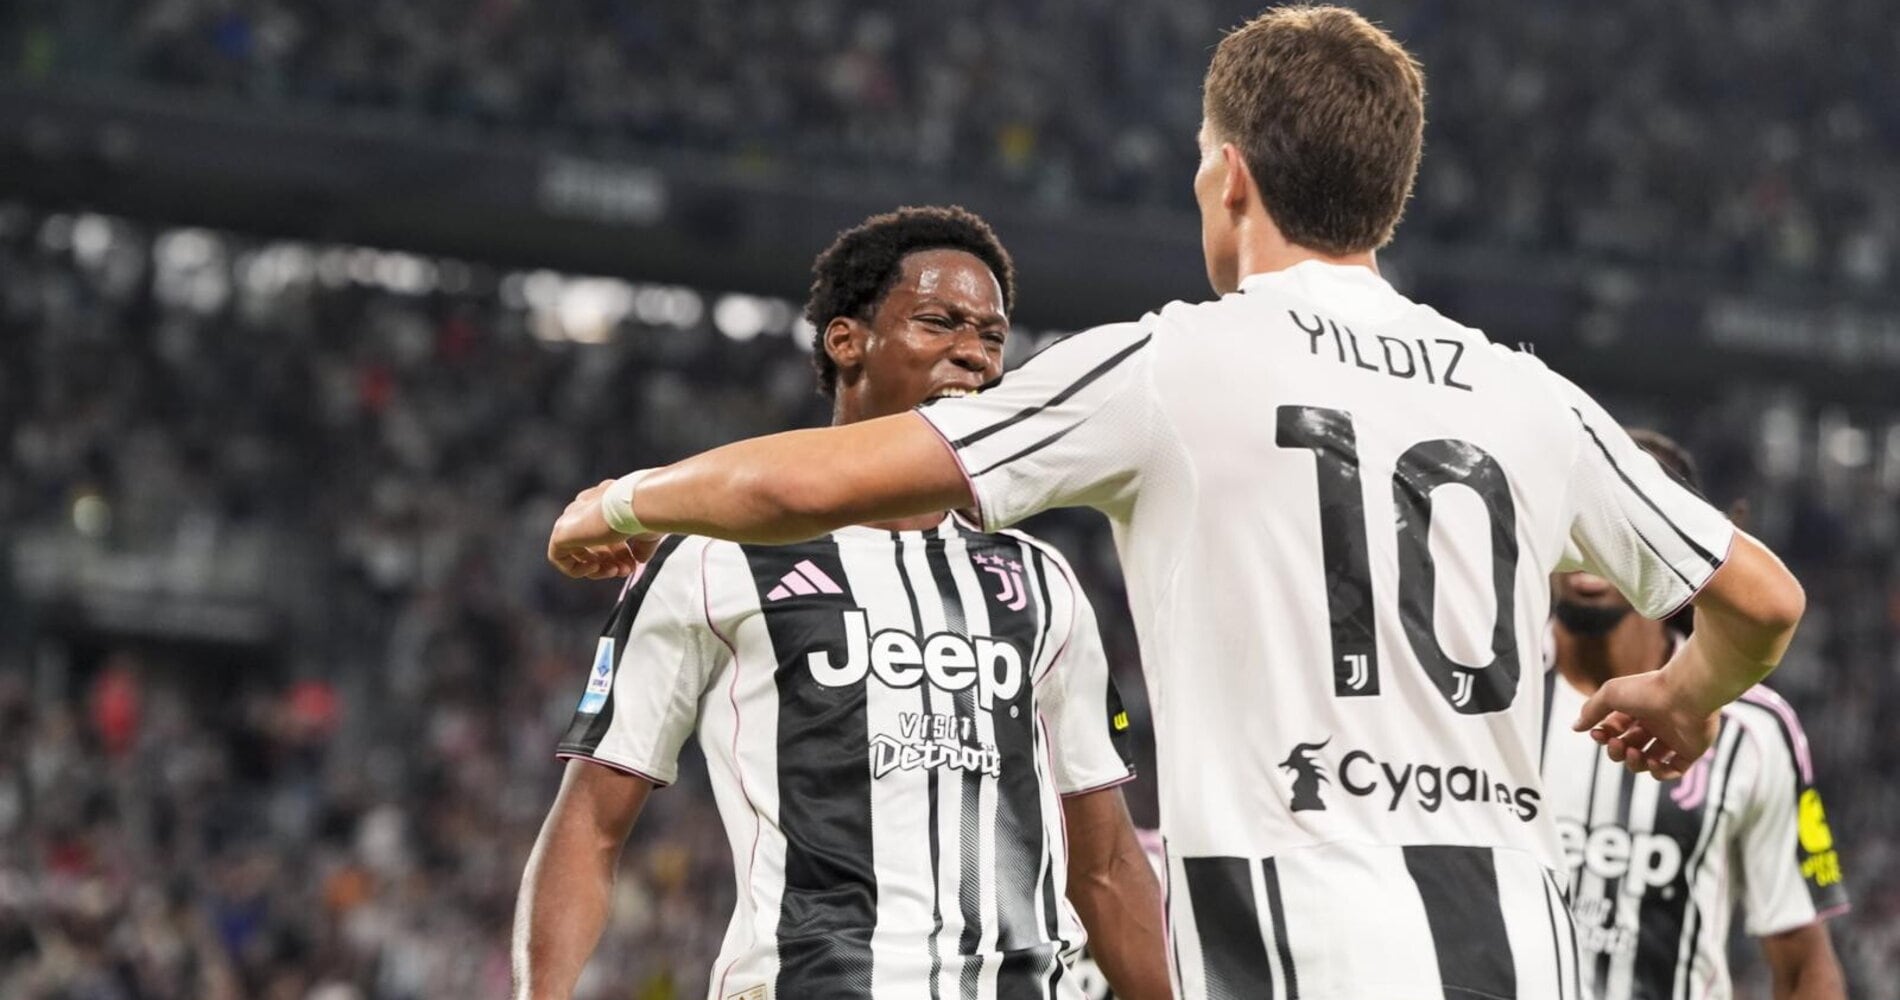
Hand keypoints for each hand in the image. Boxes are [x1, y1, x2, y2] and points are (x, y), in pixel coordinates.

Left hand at [548, 481, 661, 578]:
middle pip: (592, 542)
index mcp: (603, 500)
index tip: (635, 562)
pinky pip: (560, 558)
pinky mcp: (561, 533)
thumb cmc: (646, 514)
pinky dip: (577, 569)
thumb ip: (641, 546)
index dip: (620, 552)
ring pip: (578, 552)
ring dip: (598, 568)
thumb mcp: (647, 533)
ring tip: (616, 571)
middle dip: (611, 561)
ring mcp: (571, 519)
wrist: (638, 505)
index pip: (604, 531)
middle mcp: (585, 506)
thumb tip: (639, 561)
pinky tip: (596, 567)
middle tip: (627, 570)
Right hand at [1573, 671, 1721, 778]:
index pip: (1615, 730)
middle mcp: (1655, 724)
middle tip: (1617, 744)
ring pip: (1647, 762)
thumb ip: (1591, 710)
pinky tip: (1652, 762)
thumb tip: (1575, 727)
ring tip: (1633, 753)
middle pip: (1628, 748)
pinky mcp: (1689, 752)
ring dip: (1634, 763)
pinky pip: (1672, 771)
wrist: (1687, 694)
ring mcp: (1673, 739)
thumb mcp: (1610, 694)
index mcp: (1637, 709)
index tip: (1598, 734)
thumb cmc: (1648, 690)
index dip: (1603, 736)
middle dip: (1617, 751)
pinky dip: (1658, 772)